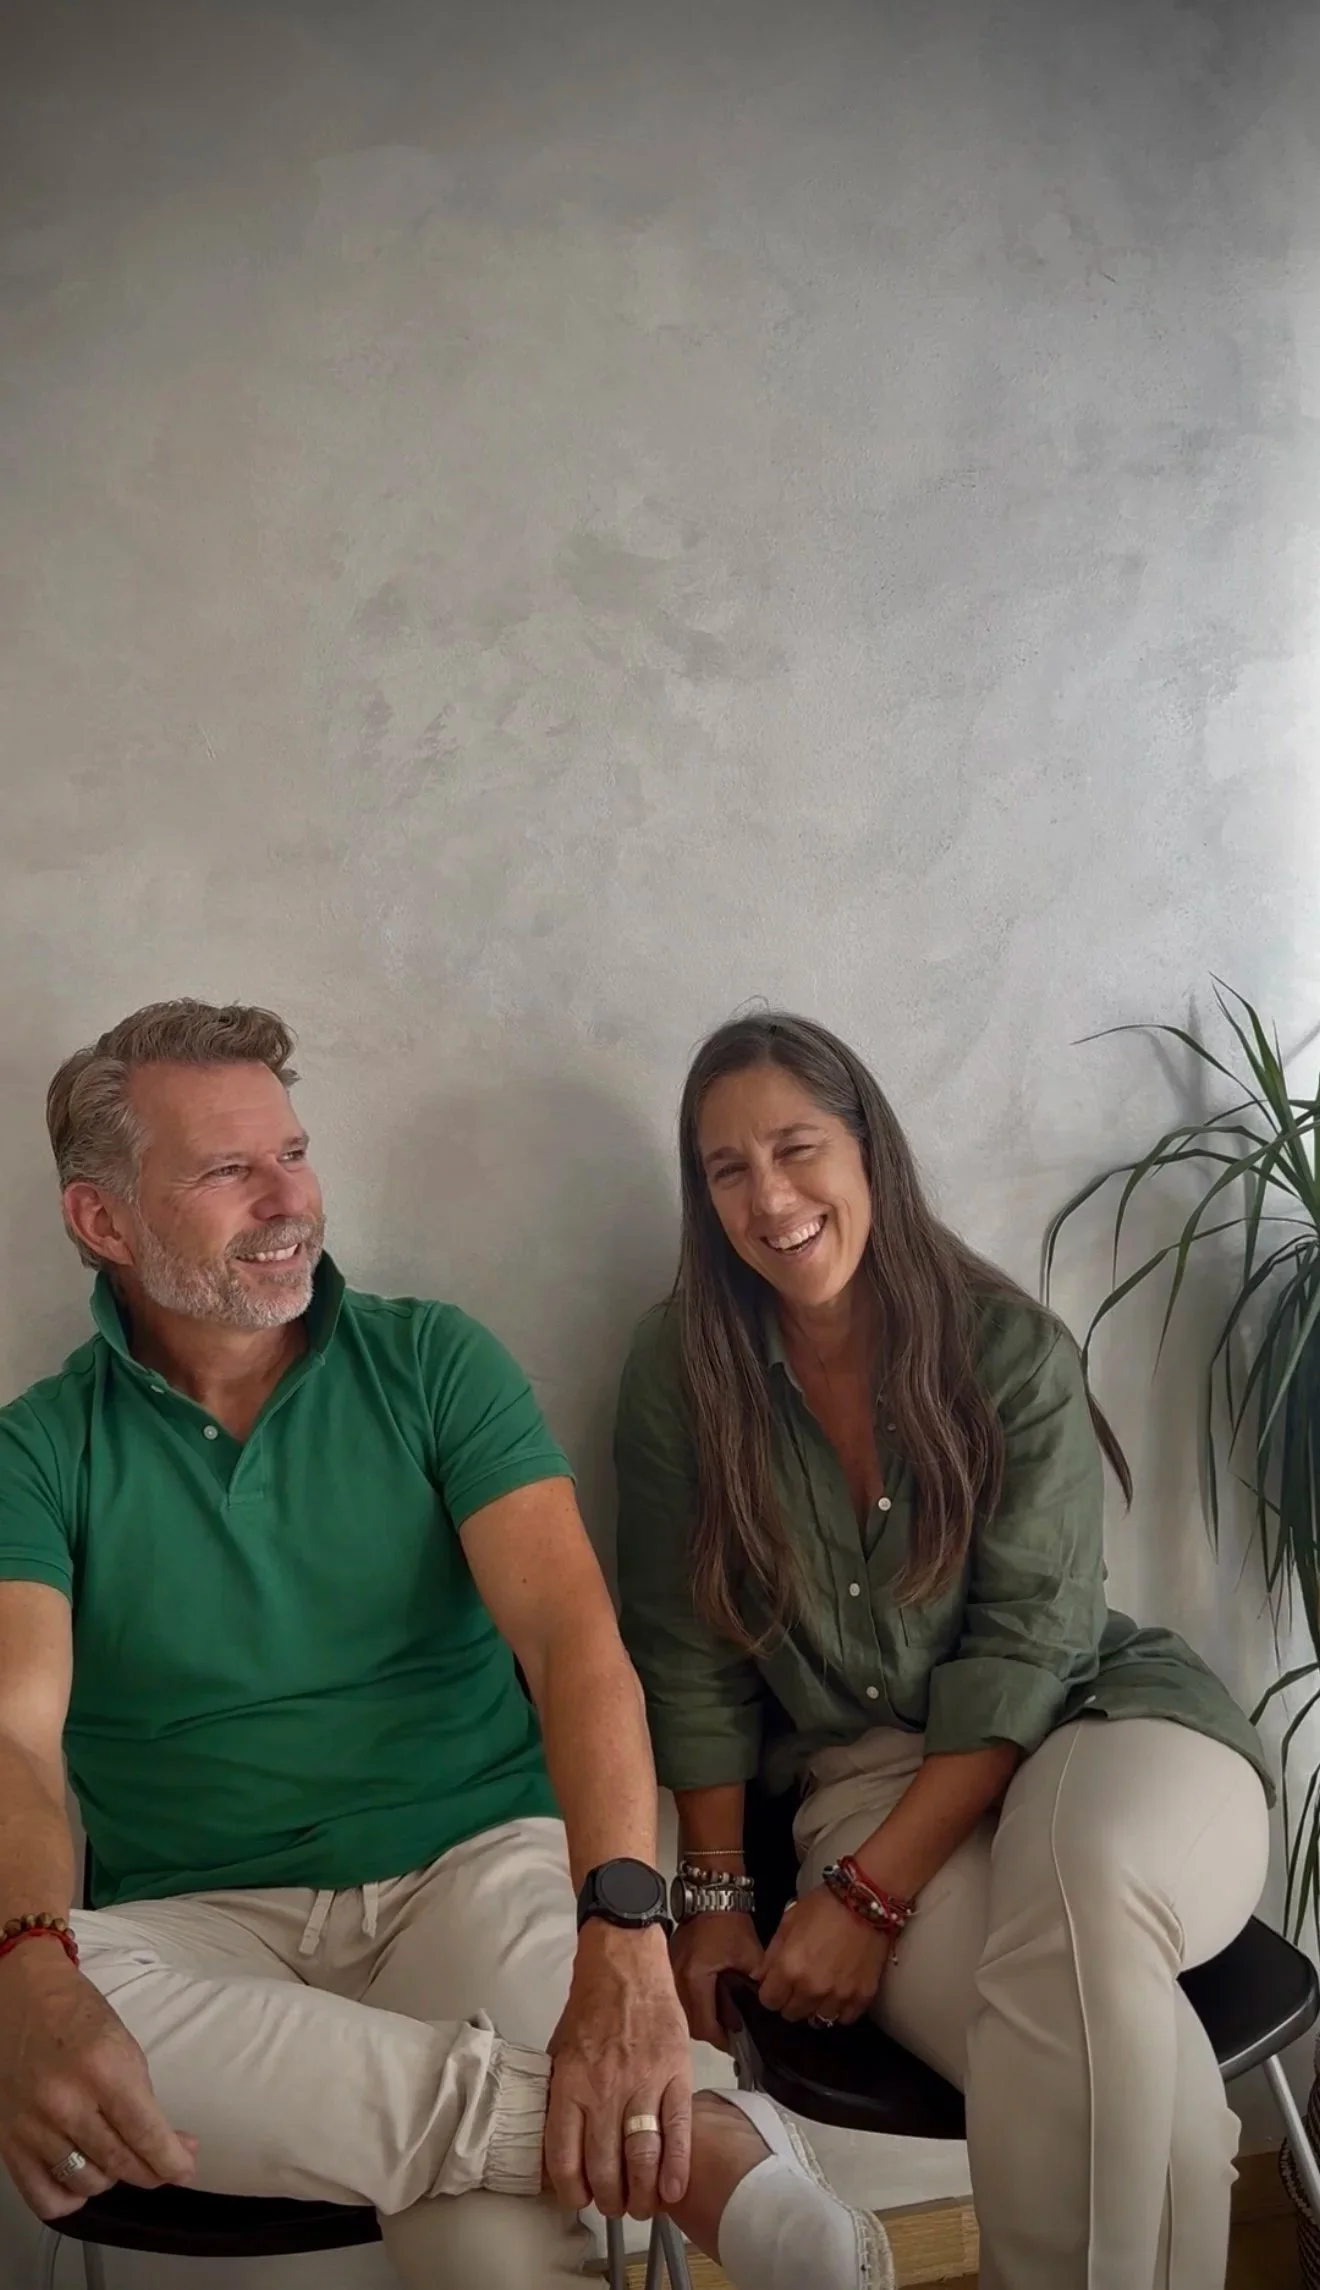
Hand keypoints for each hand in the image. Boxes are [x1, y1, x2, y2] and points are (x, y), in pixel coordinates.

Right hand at [0, 1945, 196, 2220]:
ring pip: (87, 2181)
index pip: (145, 2134)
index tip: (186, 2170)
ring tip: (120, 2158)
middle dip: (151, 2171)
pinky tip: (84, 2181)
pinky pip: (44, 2196)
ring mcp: (33, 2126)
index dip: (171, 2161)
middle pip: (119, 2162)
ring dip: (112, 2178)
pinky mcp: (9, 2142)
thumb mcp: (124, 2047)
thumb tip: (175, 2147)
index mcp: (103, 2069)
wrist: (22, 1999)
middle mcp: (66, 2103)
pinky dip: (70, 2199)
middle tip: (164, 2166)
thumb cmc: (80, 2016)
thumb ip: (143, 2100)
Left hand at [545, 1922, 691, 2222]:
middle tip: (616, 2207)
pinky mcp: (675, 2073)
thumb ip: (559, 2098)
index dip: (572, 2191)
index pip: (565, 2157)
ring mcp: (643, 2082)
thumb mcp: (558, 2052)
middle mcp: (604, 2090)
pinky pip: (678, 2129)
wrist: (624, 1963)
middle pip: (606, 2167)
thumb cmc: (589, 2008)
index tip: (580, 2199)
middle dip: (611, 2200)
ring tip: (643, 2206)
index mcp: (570, 2084)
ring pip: (642, 2156)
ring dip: (644, 2193)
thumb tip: (560, 2147)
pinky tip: (674, 2190)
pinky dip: (676, 2166)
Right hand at [671, 1911, 764, 2050]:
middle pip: (691, 2022)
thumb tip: (762, 2010)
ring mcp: (671, 1971)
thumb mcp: (750, 1955)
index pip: (704, 2024)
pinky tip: (714, 1998)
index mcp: (694, 1979)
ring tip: (726, 2016)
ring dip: (704, 2017)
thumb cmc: (730, 1923)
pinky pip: (682, 1994)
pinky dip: (697, 2002)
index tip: (737, 2043)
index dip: (722, 2039)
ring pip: (685, 2010)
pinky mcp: (672, 1964)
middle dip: (713, 2031)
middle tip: (733, 2032)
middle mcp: (677, 1979)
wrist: (711, 1894)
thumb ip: (755, 1986)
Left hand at [757, 1886, 890, 2025]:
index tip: (776, 1984)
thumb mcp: (788, 1922)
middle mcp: (812, 1988)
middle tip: (798, 1984)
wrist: (865, 1901)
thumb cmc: (823, 1906)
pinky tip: (839, 1993)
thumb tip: (759, 1977)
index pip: (769, 2002)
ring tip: (820, 1989)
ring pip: (818, 2020)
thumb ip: (771, 1954)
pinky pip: (845, 2018)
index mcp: (789, 1969)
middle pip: (791, 2014)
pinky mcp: (862, 1996)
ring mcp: (839, 1995)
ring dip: (815, 2007)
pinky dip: (840, 2010)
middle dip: (790, 2001)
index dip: (770, 1992)